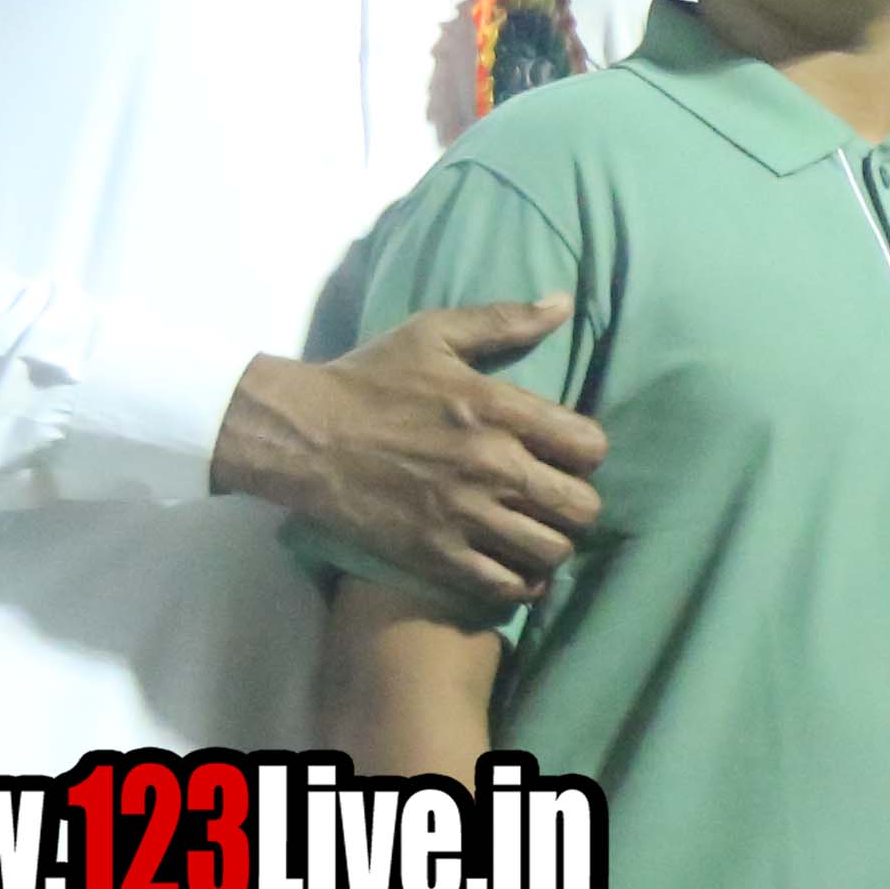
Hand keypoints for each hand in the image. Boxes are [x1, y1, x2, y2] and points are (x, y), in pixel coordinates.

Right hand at [224, 299, 606, 603]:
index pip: (589, 447)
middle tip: (554, 500)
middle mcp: (491, 466)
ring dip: (552, 544)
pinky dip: (520, 581)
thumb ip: (503, 320)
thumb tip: (562, 303)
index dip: (586, 454)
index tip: (565, 455)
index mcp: (498, 410)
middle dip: (577, 504)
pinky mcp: (436, 553)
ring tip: (535, 533)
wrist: (299, 434)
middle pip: (582, 507)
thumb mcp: (432, 333)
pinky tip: (512, 566)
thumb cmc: (366, 378)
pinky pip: (507, 585)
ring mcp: (464, 514)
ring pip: (551, 550)